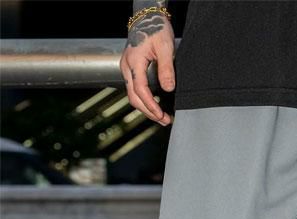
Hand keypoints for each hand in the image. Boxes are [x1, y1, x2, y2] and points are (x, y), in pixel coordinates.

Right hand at [120, 9, 175, 125]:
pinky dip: (145, 101)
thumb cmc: (156, 29)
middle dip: (149, 111)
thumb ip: (166, 68)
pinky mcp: (131, 70)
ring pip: (133, 95)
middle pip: (134, 97)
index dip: (151, 105)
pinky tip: (156, 106)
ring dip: (147, 108)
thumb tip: (168, 89)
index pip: (140, 90)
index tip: (161, 115)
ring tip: (162, 117)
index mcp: (134, 61)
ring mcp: (127, 69)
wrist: (147, 18)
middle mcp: (127, 67)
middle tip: (165, 120)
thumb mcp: (165, 47)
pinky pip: (135, 90)